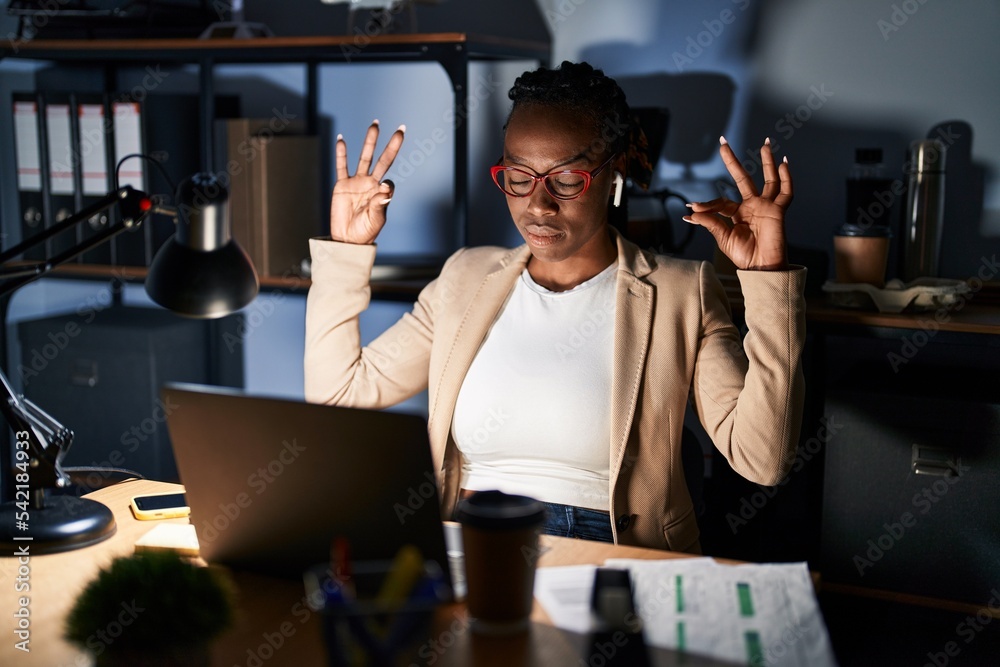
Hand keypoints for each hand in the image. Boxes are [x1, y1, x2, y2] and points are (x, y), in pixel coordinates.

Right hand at [329, 120, 404, 243]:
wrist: (347, 239)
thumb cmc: (365, 232)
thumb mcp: (376, 220)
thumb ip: (380, 204)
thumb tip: (386, 186)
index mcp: (382, 193)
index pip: (389, 181)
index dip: (386, 185)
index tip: (380, 190)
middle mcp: (371, 184)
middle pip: (383, 160)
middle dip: (392, 145)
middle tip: (401, 130)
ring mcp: (357, 183)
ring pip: (365, 158)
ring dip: (370, 141)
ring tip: (375, 125)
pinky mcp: (342, 185)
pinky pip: (342, 166)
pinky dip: (341, 153)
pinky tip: (341, 139)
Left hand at [683, 137, 792, 269]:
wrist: (761, 267)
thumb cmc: (743, 256)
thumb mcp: (723, 238)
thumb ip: (710, 223)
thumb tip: (690, 212)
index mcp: (737, 214)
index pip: (721, 202)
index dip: (706, 204)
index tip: (691, 206)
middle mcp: (752, 206)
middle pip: (743, 178)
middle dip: (733, 161)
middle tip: (723, 143)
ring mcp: (766, 206)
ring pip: (769, 179)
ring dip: (767, 161)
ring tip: (766, 143)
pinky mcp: (778, 211)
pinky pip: (785, 192)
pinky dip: (787, 178)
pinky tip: (783, 164)